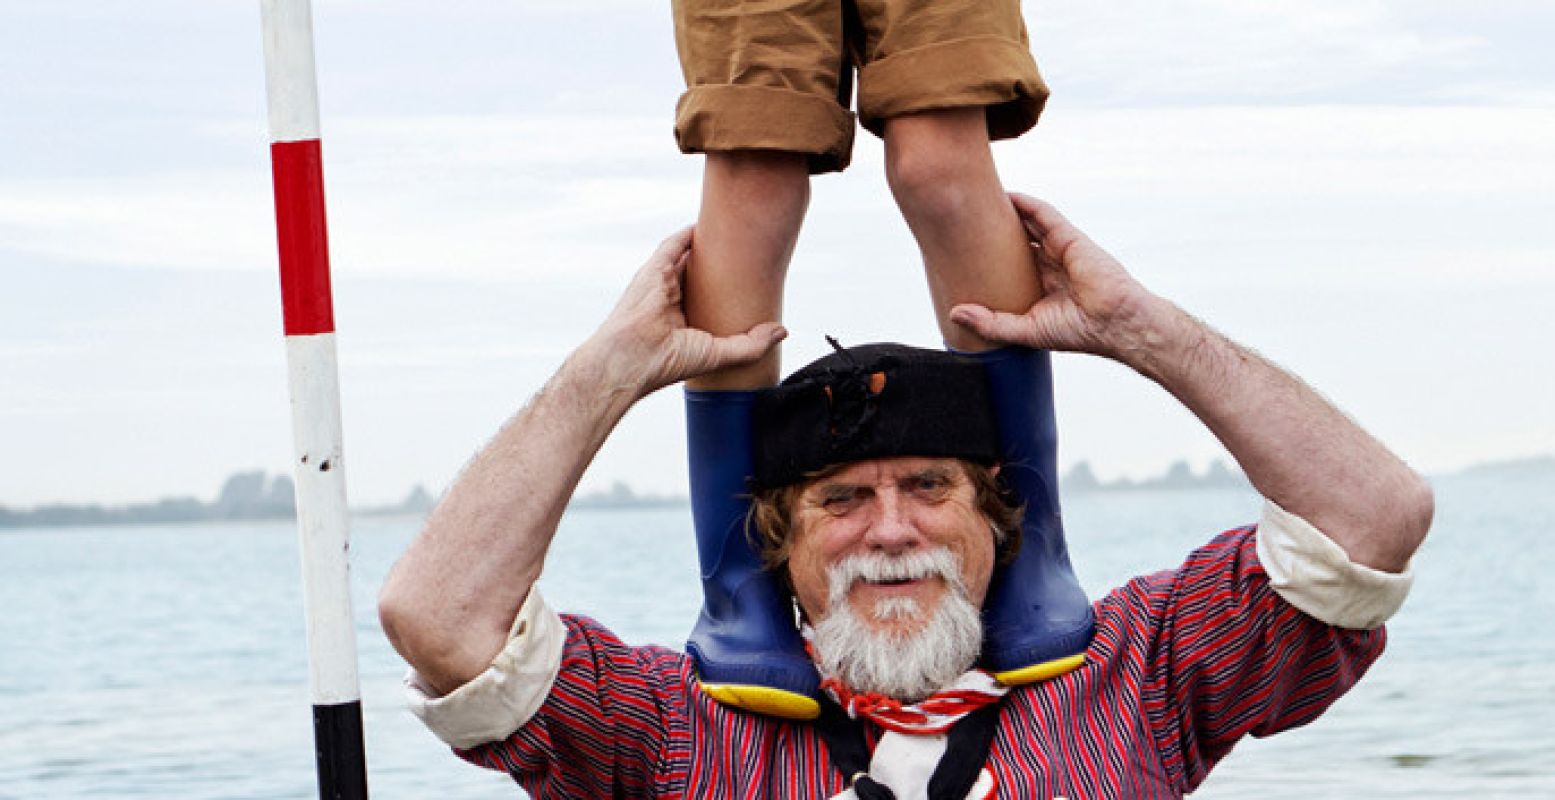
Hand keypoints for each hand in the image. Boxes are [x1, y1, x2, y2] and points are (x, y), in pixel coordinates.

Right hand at [584, 227, 786, 397]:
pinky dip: (690, 233)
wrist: (630, 357)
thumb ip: (751, 344)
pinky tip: (709, 224)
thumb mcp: (718, 354)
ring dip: (709, 244)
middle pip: (701, 272)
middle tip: (747, 251)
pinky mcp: (656, 268)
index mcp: (682, 320)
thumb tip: (781, 331)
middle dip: (722, 262)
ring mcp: (661, 282)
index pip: (709, 297)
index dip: (728, 287)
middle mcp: (671, 299)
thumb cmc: (665, 362)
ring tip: (733, 230)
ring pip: (690, 255)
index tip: (750, 278)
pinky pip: (675, 243)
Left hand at [948, 194, 1167, 361]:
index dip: (984, 257)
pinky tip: (1004, 195)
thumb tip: (955, 312)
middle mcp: (1047, 266)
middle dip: (989, 232)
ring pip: (1026, 224)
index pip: (1005, 266)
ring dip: (1004, 212)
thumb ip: (991, 323)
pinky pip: (1043, 214)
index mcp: (1038, 287)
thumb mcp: (1025, 331)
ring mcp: (1058, 250)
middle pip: (1012, 241)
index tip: (958, 249)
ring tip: (977, 200)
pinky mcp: (1069, 238)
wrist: (1115, 322)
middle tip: (961, 221)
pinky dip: (1025, 203)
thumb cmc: (1078, 331)